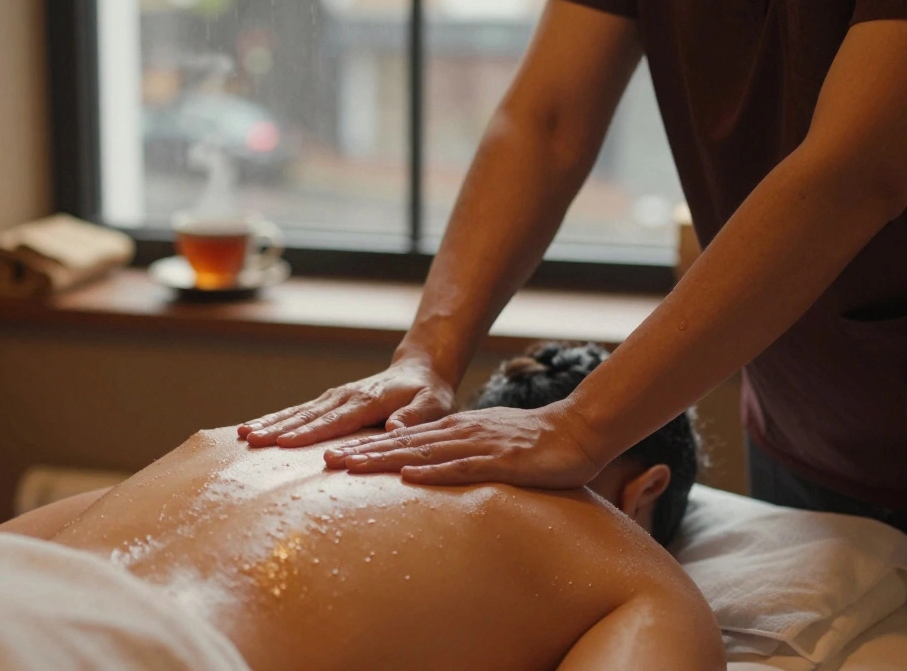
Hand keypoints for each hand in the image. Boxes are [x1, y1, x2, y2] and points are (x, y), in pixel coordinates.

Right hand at [237, 360, 454, 446]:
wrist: (418, 372)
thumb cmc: (428, 394)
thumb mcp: (434, 405)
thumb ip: (415, 417)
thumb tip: (394, 428)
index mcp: (367, 401)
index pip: (336, 420)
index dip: (311, 433)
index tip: (286, 444)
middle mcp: (345, 397)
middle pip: (308, 415)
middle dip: (279, 428)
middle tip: (251, 440)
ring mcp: (334, 397)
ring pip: (298, 412)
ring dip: (270, 422)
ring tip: (243, 434)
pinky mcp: (328, 401)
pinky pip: (299, 411)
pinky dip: (276, 419)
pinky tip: (254, 428)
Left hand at [323, 400, 604, 487]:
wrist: (579, 430)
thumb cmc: (536, 444)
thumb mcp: (490, 446)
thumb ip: (461, 456)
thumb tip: (433, 470)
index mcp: (456, 429)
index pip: (405, 439)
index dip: (370, 447)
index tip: (335, 456)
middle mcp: (461, 433)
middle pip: (404, 443)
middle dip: (364, 452)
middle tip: (326, 461)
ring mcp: (480, 445)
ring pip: (424, 452)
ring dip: (386, 459)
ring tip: (353, 466)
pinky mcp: (501, 461)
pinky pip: (462, 467)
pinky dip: (434, 471)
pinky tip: (409, 475)